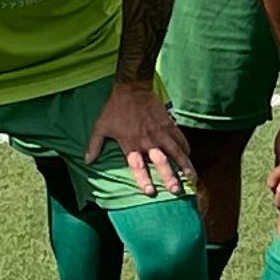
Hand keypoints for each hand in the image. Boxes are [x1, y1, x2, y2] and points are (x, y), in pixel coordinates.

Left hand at [87, 78, 197, 198]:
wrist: (131, 88)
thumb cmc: (114, 108)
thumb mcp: (100, 126)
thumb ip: (94, 145)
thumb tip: (87, 161)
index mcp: (130, 144)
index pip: (137, 165)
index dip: (143, 179)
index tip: (149, 191)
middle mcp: (147, 141)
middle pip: (161, 162)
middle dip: (169, 176)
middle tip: (176, 190)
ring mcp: (160, 132)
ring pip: (175, 151)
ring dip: (184, 165)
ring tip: (192, 178)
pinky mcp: (168, 123)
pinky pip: (180, 138)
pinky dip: (185, 147)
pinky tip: (190, 156)